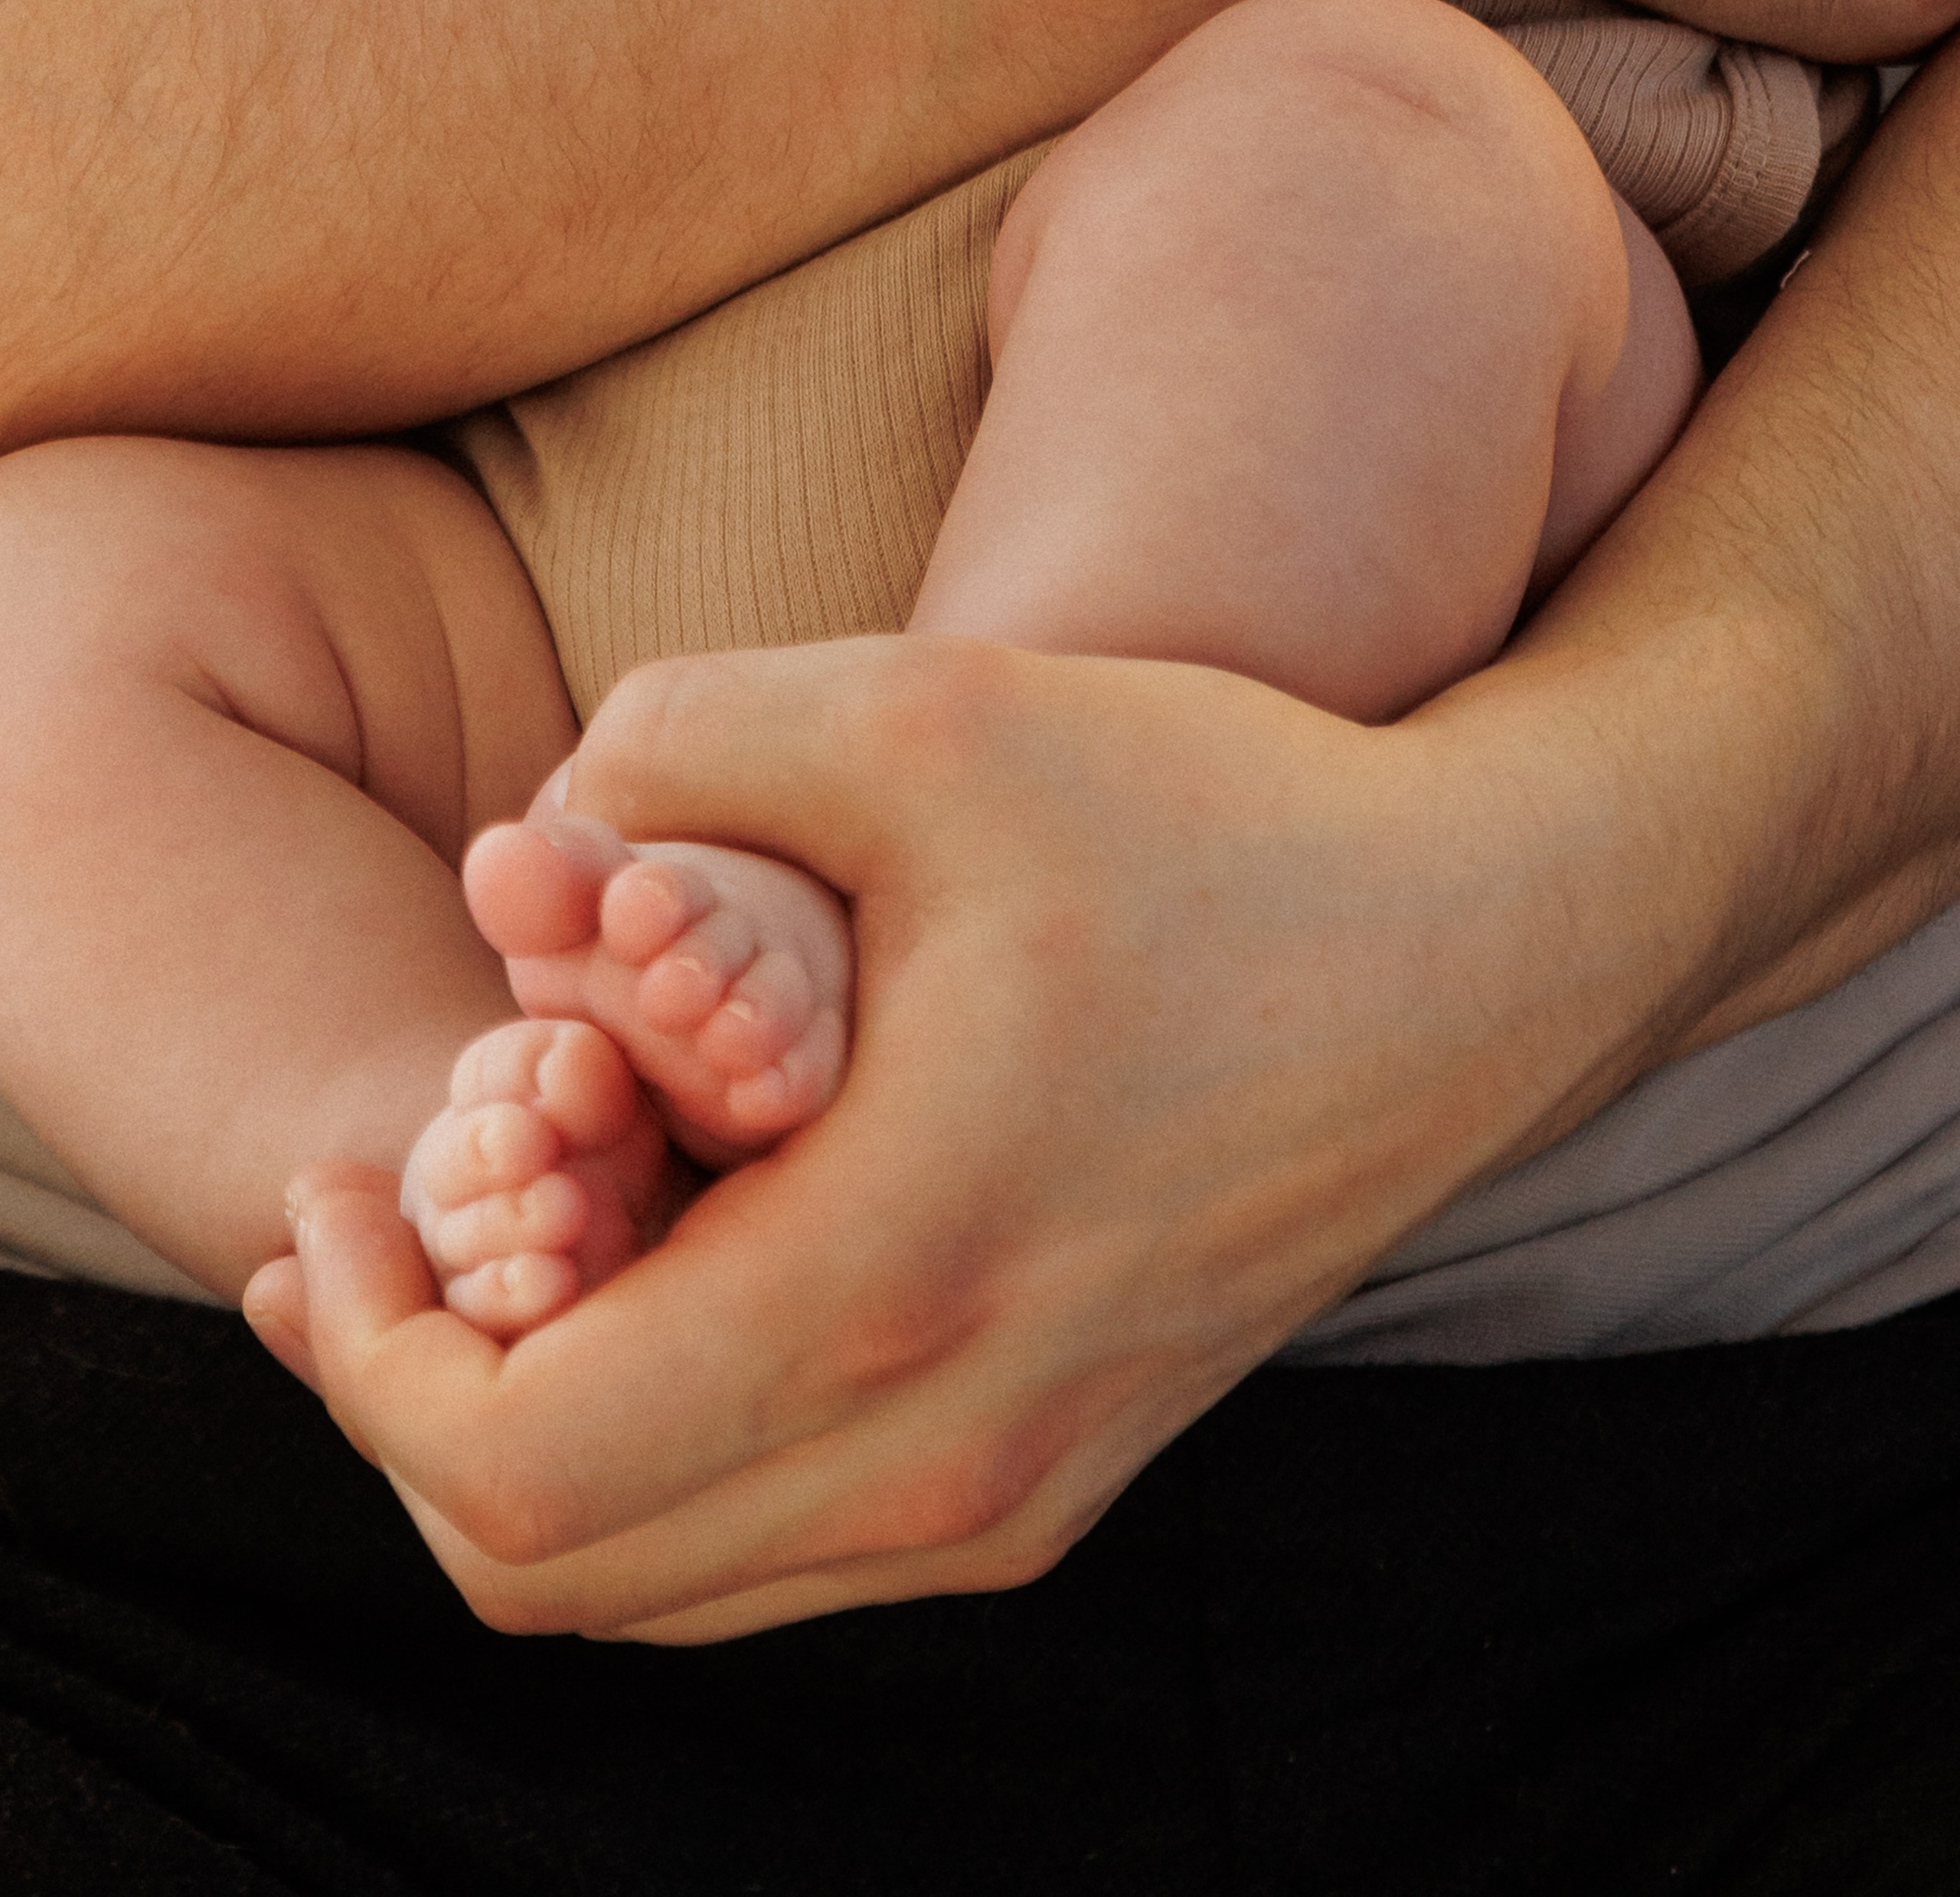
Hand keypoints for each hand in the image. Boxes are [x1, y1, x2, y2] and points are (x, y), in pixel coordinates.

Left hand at [246, 634, 1713, 1643]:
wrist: (1477, 947)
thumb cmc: (1213, 819)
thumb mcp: (933, 714)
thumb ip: (677, 740)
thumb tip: (518, 849)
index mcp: (894, 1287)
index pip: (516, 1467)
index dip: (366, 1358)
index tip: (338, 1190)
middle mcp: (953, 1454)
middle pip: (559, 1568)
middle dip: (414, 1405)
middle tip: (380, 1219)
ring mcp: (1015, 1488)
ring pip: (664, 1582)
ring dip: (533, 1434)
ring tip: (504, 1236)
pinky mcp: (1058, 1470)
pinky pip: (778, 1543)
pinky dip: (662, 1449)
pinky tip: (665, 1265)